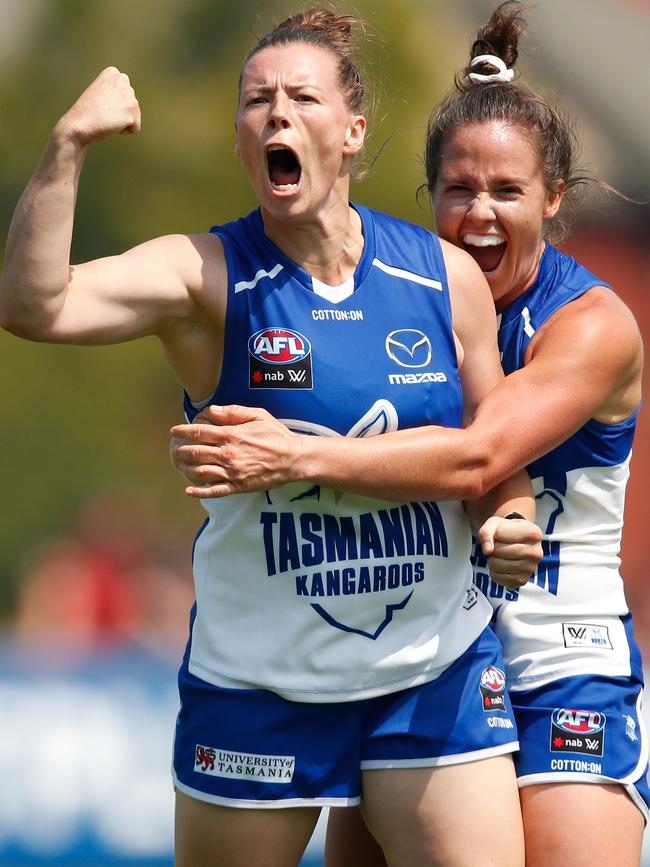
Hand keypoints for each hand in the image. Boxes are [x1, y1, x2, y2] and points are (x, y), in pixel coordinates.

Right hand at [57, 67, 140, 145]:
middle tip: (103, 112)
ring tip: (106, 118)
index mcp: (112, 72)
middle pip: (131, 105)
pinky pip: (135, 128)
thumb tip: (124, 102)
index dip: (112, 105)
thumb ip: (114, 93)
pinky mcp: (131, 110)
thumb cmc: (86, 113)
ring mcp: (128, 94)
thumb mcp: (99, 94)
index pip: (125, 95)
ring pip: (134, 117)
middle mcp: (122, 79)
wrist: (78, 125)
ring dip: (122, 122)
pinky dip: (124, 131)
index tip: (100, 104)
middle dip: (120, 113)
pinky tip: (111, 125)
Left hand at [170, 404, 302, 496]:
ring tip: (180, 466)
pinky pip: (214, 491)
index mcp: (231, 435)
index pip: (199, 432)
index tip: (174, 431)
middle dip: (180, 450)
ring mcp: (231, 472)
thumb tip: (211, 410)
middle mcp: (228, 454)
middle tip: (174, 449)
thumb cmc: (276, 435)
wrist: (293, 459)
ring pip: (200, 472)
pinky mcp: (238, 486)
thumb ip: (233, 412)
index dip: (183, 431)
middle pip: (195, 453)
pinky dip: (199, 492)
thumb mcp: (258, 415)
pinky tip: (189, 491)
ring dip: (186, 469)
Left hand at [478, 516, 542, 589]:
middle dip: (493, 547)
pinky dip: (494, 571)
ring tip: (500, 555)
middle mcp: (536, 552)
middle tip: (499, 546)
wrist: (515, 543)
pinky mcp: (522, 581)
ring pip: (498, 565)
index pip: (500, 533)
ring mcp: (530, 569)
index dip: (495, 533)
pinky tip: (502, 565)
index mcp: (534, 533)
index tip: (501, 533)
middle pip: (500, 550)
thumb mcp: (495, 523)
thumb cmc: (506, 531)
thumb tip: (488, 551)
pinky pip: (498, 577)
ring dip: (492, 559)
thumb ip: (487, 532)